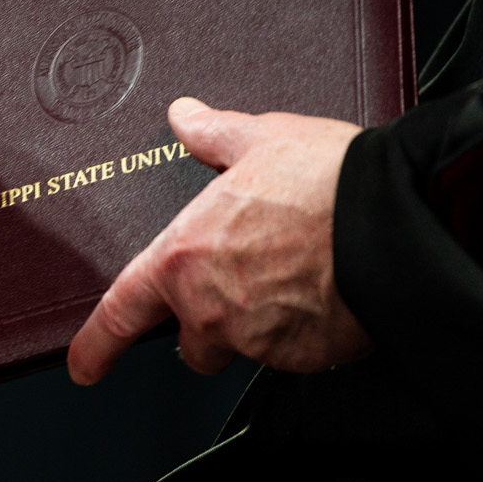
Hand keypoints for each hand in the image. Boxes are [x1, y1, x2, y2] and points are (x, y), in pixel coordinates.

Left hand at [68, 95, 369, 382]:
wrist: (398, 223)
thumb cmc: (330, 183)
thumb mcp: (261, 139)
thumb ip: (213, 135)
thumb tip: (186, 118)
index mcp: (183, 257)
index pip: (120, 313)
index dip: (96, 345)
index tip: (84, 364)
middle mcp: (210, 307)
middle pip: (190, 339)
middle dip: (207, 320)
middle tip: (246, 280)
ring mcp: (255, 340)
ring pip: (240, 347)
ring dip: (253, 326)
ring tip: (293, 276)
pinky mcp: (301, 359)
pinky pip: (287, 354)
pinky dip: (297, 331)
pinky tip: (321, 292)